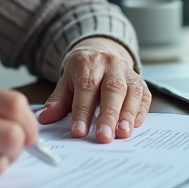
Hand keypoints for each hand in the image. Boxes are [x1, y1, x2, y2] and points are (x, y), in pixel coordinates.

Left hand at [36, 37, 150, 142]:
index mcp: (88, 63)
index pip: (86, 88)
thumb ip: (58, 101)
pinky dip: (140, 112)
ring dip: (127, 114)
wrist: (102, 50)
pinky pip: (144, 96)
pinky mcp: (140, 82)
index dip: (82, 111)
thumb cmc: (83, 72)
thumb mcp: (66, 81)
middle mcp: (110, 65)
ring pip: (131, 92)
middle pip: (112, 89)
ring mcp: (127, 72)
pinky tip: (135, 126)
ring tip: (122, 134)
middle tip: (104, 137)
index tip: (78, 132)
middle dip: (108, 115)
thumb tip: (44, 119)